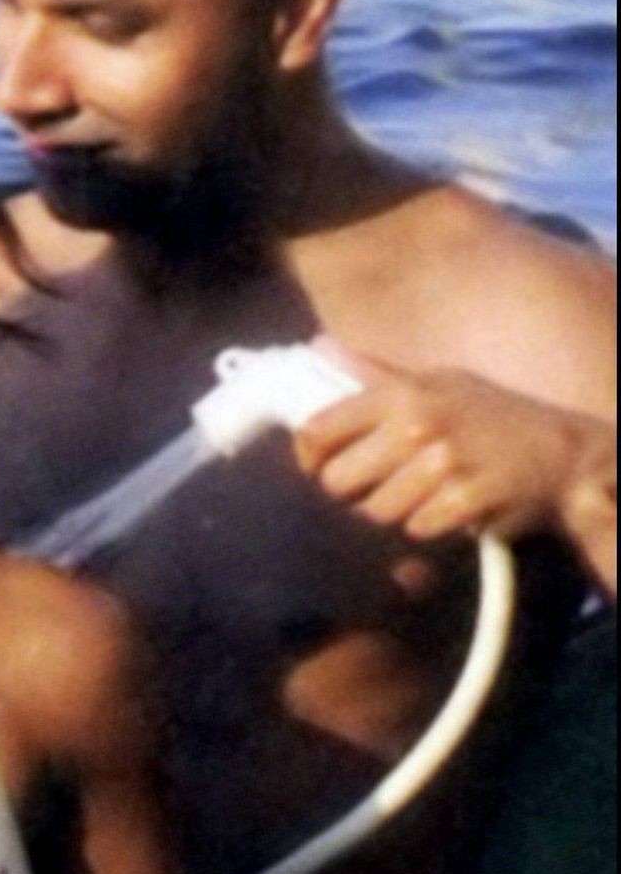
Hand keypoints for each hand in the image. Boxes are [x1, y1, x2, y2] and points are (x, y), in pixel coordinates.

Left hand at [294, 362, 588, 543]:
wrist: (563, 452)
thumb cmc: (490, 417)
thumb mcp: (437, 382)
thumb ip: (372, 374)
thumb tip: (317, 345)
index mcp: (402, 392)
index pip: (317, 429)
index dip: (310, 456)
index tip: (321, 466)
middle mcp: (417, 422)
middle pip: (337, 480)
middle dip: (354, 491)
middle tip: (381, 485)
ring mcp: (442, 461)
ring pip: (375, 510)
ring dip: (396, 510)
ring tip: (424, 493)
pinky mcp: (465, 499)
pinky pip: (415, 528)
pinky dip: (428, 525)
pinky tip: (449, 507)